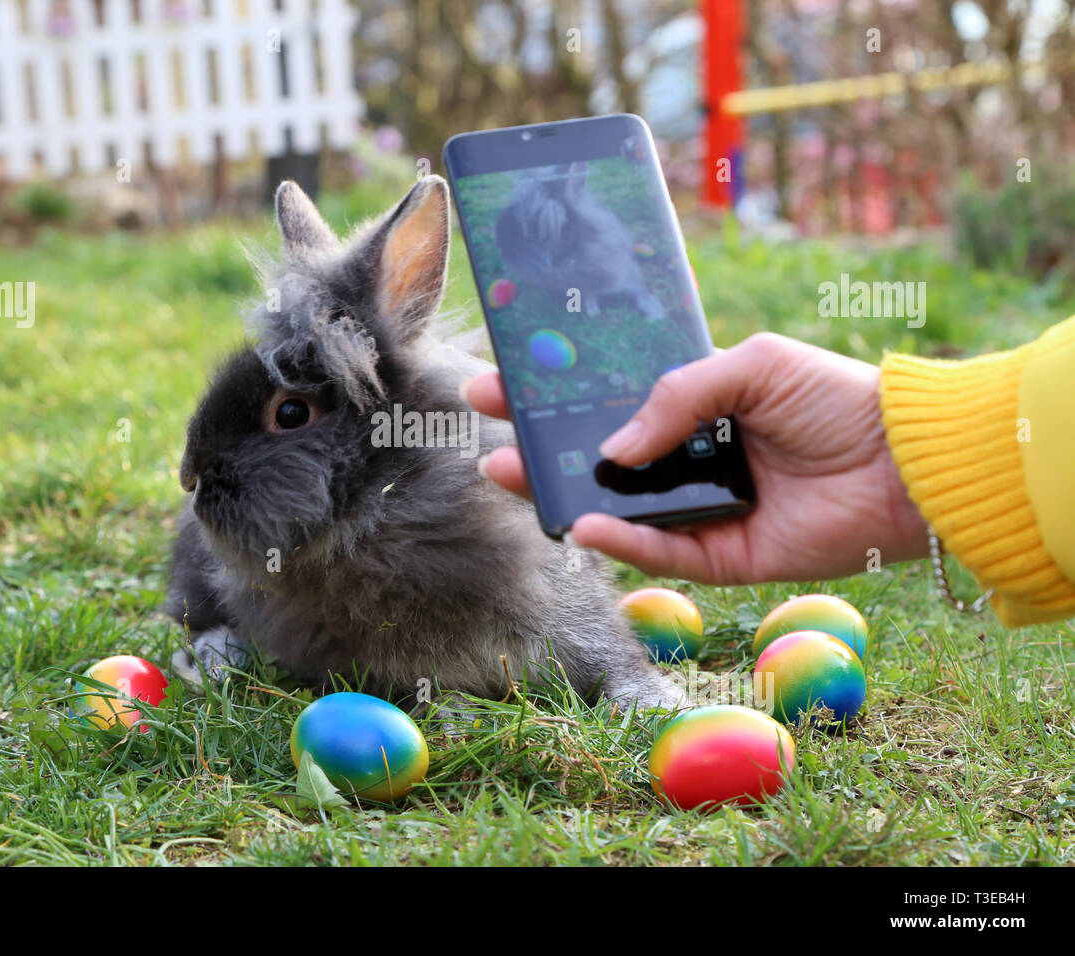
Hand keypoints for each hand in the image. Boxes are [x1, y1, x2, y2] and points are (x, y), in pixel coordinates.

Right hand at [462, 333, 928, 583]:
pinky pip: (659, 550)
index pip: (606, 403)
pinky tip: (583, 523)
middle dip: (540, 448)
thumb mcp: (747, 365)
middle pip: (597, 461)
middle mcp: (686, 460)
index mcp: (692, 408)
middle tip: (490, 437)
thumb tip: (610, 449)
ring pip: (617, 509)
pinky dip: (620, 541)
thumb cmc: (833, 397)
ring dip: (563, 495)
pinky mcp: (719, 557)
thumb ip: (675, 395)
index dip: (554, 395)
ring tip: (512, 475)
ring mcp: (699, 510)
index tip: (500, 383)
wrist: (903, 461)